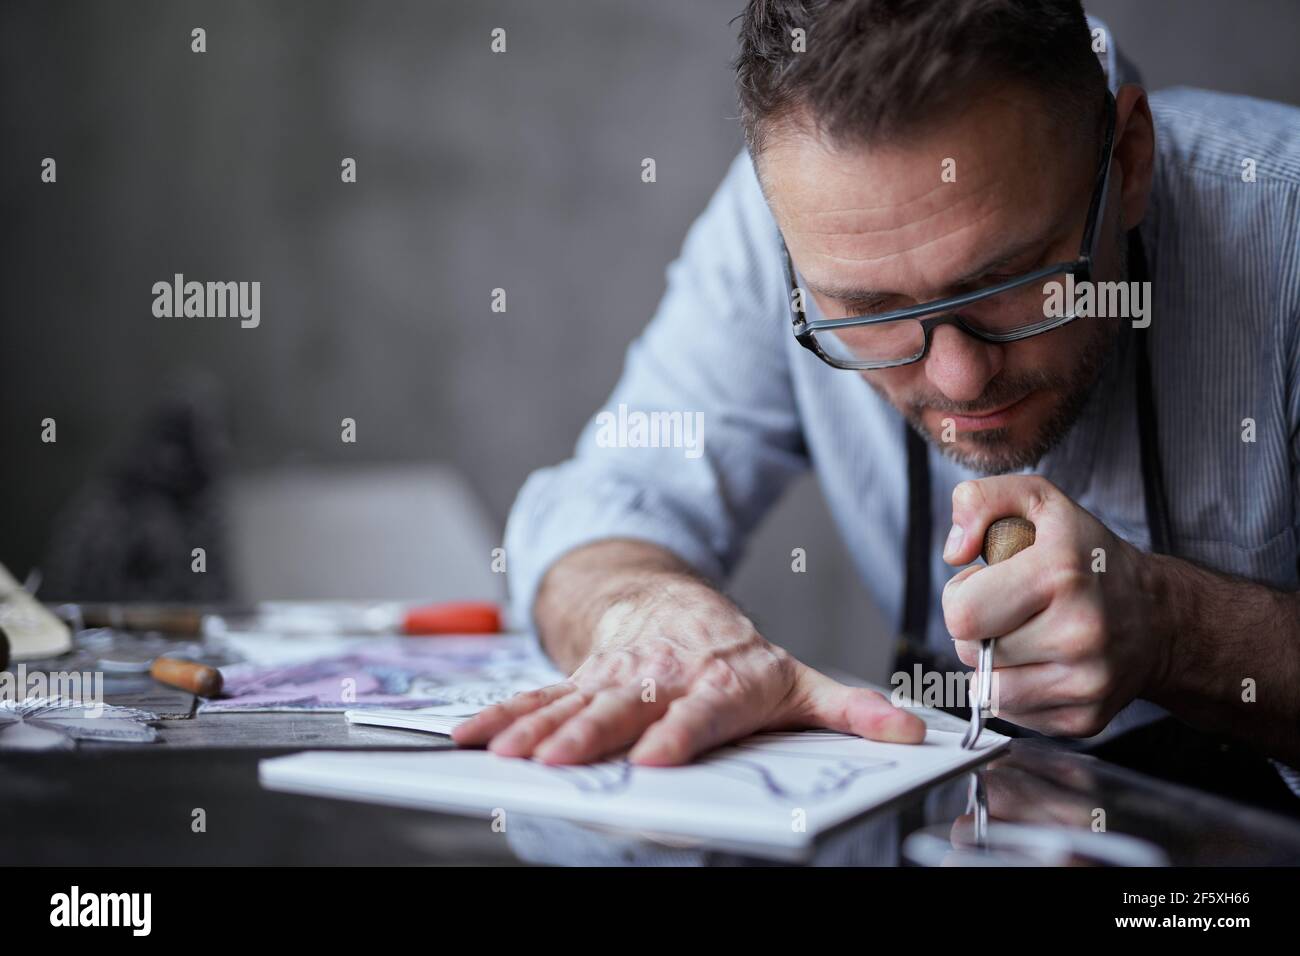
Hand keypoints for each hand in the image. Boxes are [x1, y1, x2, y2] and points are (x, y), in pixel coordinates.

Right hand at [453, 576, 924, 764]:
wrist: (675, 608)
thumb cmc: (737, 655)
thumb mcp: (798, 679)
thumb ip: (850, 711)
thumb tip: (913, 737)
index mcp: (721, 679)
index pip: (702, 708)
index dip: (682, 731)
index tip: (661, 755)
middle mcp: (662, 677)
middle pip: (625, 708)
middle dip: (588, 735)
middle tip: (557, 763)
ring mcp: (615, 678)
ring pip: (572, 702)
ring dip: (534, 728)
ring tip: (502, 753)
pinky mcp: (580, 681)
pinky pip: (537, 697)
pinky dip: (502, 715)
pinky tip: (470, 736)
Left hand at [941, 475, 1166, 737]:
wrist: (1159, 616)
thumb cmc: (1086, 557)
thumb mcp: (1037, 501)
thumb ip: (979, 501)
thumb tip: (954, 553)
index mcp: (1061, 575)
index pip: (961, 613)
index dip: (962, 596)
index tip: (989, 584)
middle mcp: (1079, 633)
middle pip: (969, 651)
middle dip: (976, 630)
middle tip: (1010, 610)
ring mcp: (1086, 682)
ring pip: (986, 689)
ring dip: (992, 664)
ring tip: (1024, 636)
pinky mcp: (1084, 719)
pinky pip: (1011, 713)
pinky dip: (1015, 690)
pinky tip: (1042, 663)